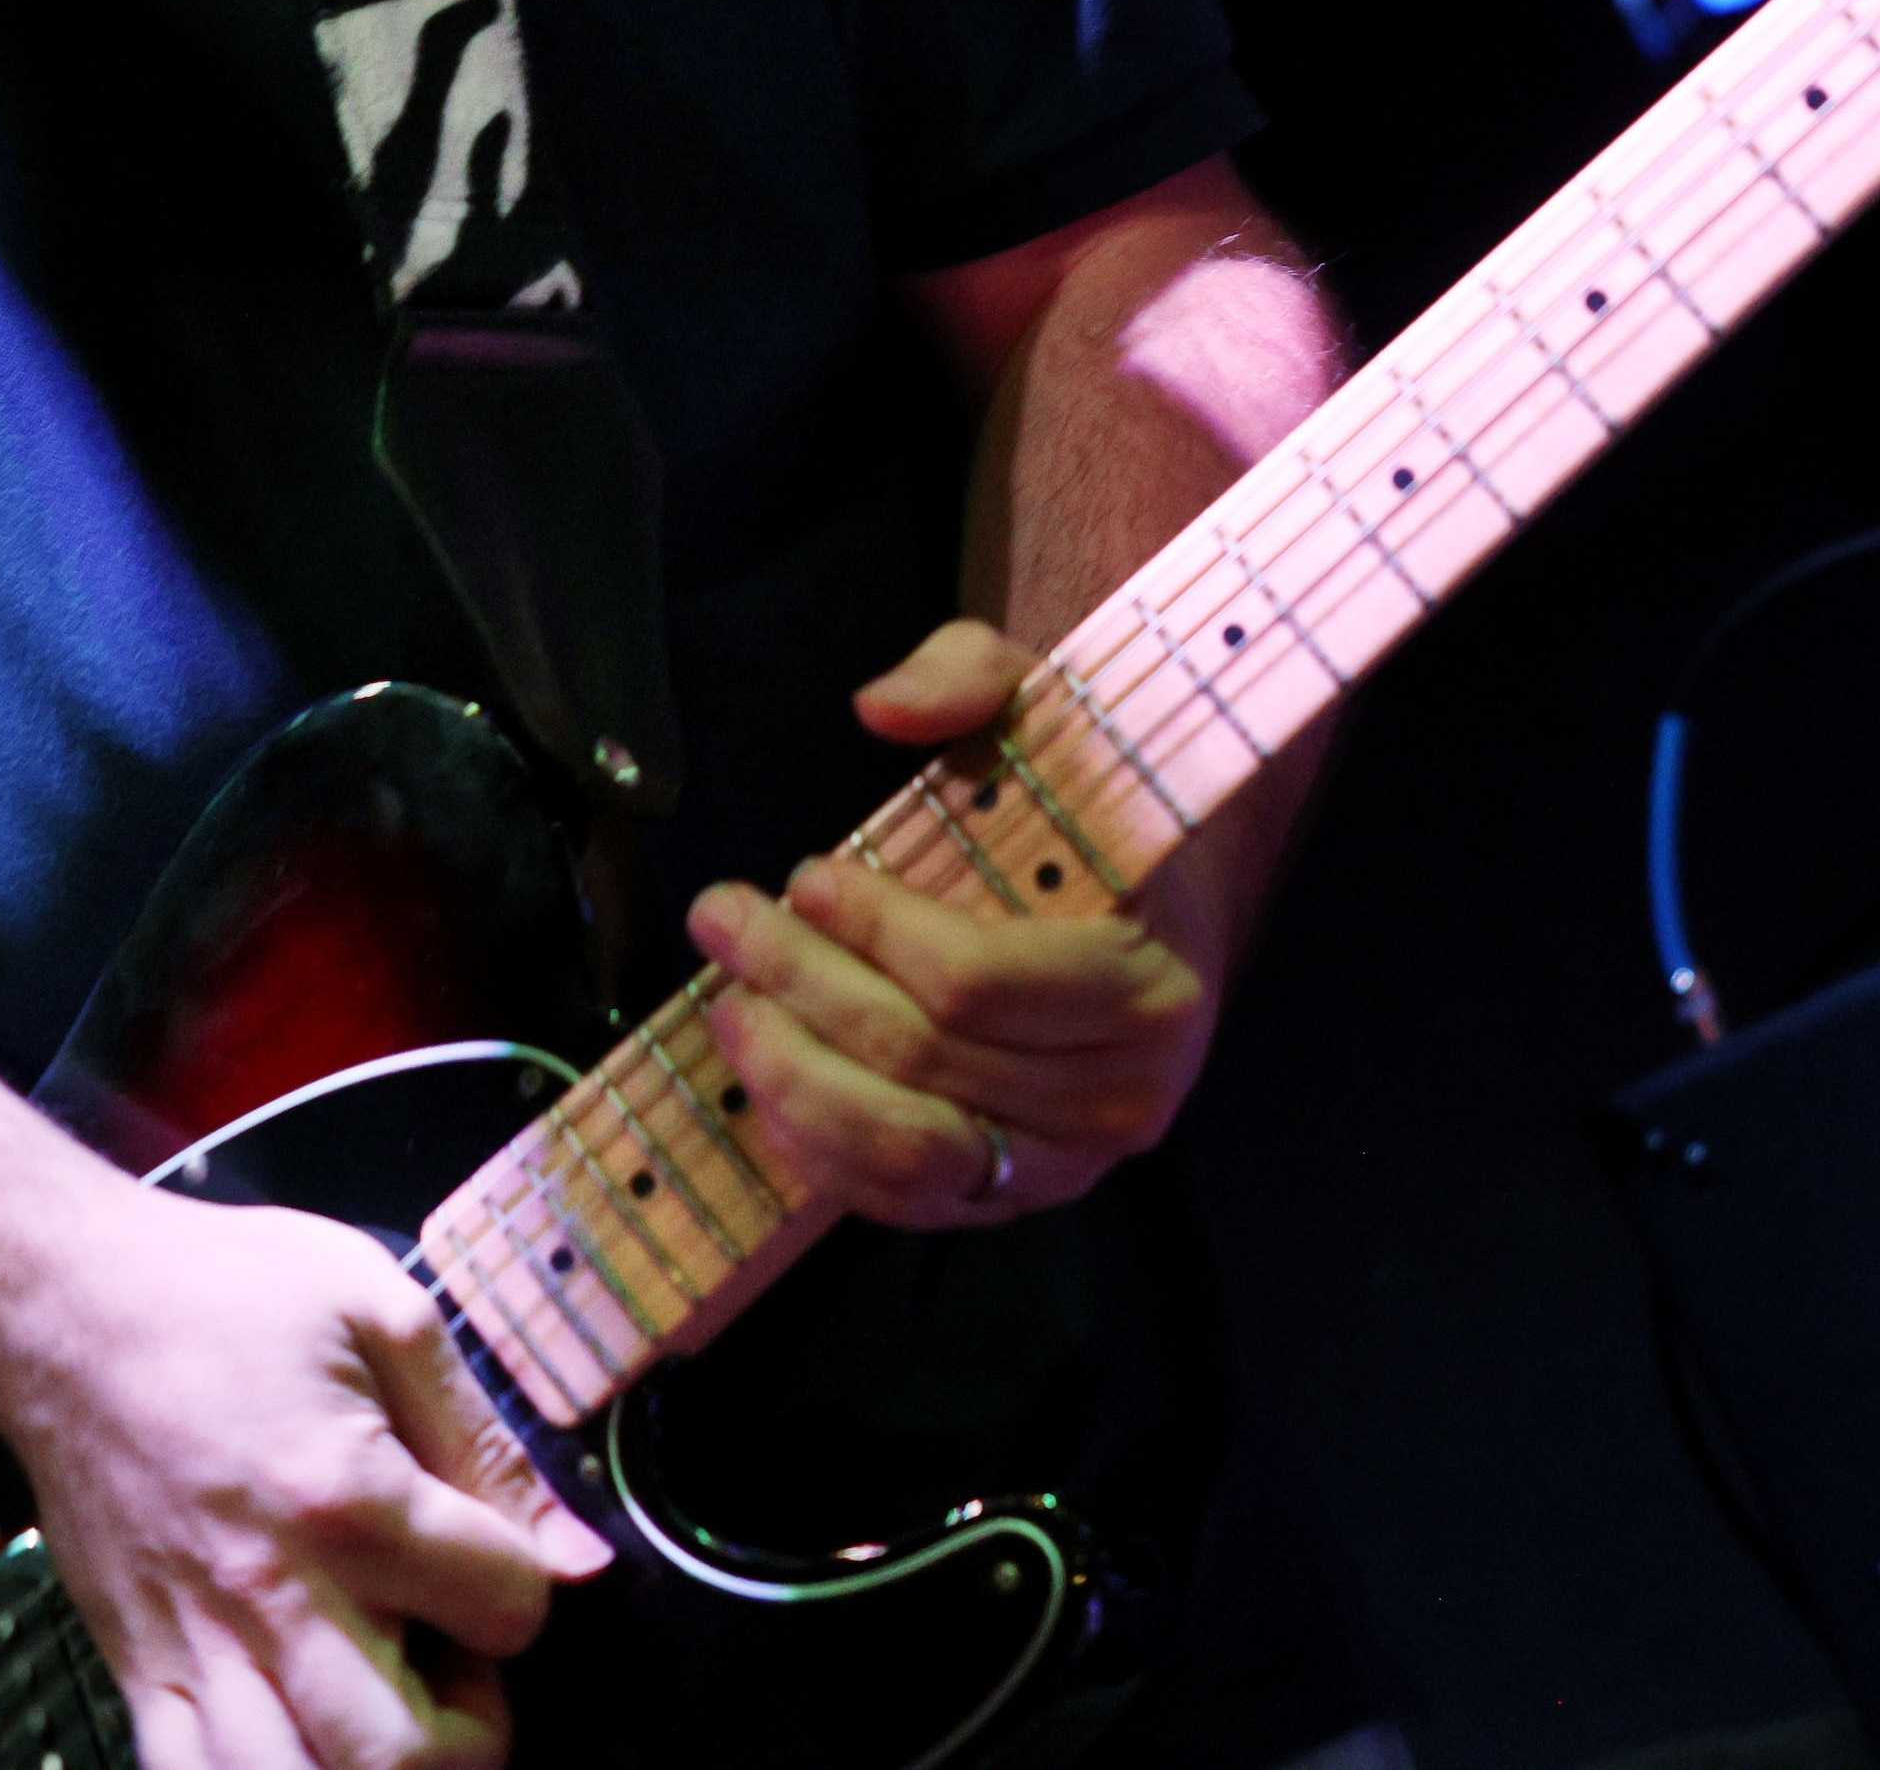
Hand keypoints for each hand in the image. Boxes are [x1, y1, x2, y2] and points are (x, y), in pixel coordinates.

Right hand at [1, 1187, 614, 1768]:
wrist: (56, 1305)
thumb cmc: (219, 1291)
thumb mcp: (380, 1310)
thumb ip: (488, 1442)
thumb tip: (579, 1557)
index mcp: (345, 1495)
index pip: (505, 1608)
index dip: (529, 1589)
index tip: (495, 1558)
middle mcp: (272, 1593)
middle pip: (406, 1759)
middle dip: (471, 1737)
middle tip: (459, 1672)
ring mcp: (196, 1645)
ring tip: (384, 1716)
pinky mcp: (138, 1667)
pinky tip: (297, 1734)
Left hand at [683, 620, 1217, 1228]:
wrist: (1157, 923)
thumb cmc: (1090, 816)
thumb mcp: (1049, 715)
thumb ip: (972, 677)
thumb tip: (881, 705)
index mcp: (1149, 989)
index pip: (979, 983)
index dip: (874, 931)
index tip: (803, 877)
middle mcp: (1124, 1099)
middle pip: (923, 1058)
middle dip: (799, 982)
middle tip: (721, 917)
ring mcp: (1068, 1165)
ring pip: (905, 1146)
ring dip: (794, 1076)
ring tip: (728, 1004)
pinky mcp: (1014, 1202)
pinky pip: (901, 1201)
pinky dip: (819, 1149)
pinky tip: (764, 1082)